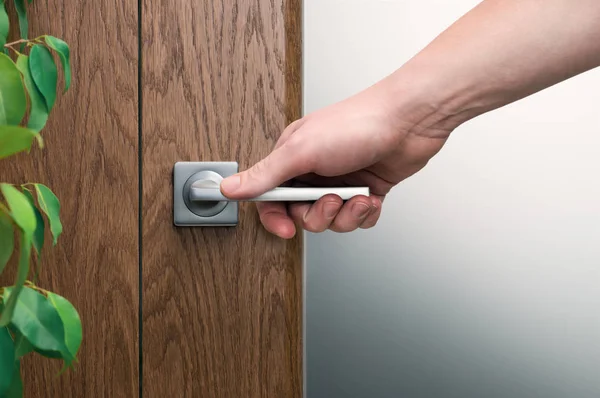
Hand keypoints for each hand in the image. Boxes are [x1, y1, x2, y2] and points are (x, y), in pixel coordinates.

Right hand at [220, 82, 450, 238]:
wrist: (409, 122)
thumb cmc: (357, 124)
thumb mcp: (302, 151)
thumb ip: (265, 175)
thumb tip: (229, 188)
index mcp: (292, 157)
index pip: (271, 196)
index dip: (275, 217)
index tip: (286, 229)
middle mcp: (314, 170)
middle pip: (301, 214)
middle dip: (319, 214)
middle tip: (332, 200)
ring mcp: (340, 181)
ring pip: (331, 220)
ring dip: (345, 214)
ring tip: (357, 198)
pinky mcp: (364, 190)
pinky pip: (356, 219)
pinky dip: (364, 214)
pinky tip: (371, 199)